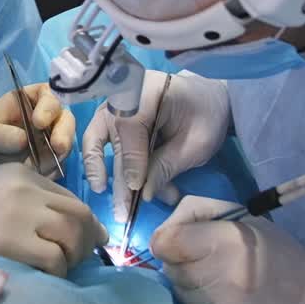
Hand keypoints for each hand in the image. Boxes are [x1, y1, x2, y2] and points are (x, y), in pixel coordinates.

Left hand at [0, 84, 75, 176]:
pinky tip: (38, 175)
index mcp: (25, 101)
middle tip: (58, 147)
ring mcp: (46, 139)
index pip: (47, 94)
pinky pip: (57, 164)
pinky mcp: (47, 160)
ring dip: (58, 155)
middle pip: (64, 119)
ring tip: (39, 167)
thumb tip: (23, 140)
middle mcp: (41, 117)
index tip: (39, 123)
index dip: (48, 106)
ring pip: (65, 142)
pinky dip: (52, 170)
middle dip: (64, 132)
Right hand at [0, 163, 107, 276]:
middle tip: (85, 260)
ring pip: (72, 234)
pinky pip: (54, 258)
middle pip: (78, 214)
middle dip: (88, 239)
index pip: (68, 197)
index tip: (86, 241)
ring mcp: (19, 211)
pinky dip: (58, 271)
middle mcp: (25, 187)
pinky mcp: (10, 238)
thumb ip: (20, 200)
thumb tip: (54, 229)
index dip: (83, 222)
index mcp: (20, 173)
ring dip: (75, 256)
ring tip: (64, 271)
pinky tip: (47, 278)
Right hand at [82, 72, 230, 223]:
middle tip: (124, 213)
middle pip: (114, 140)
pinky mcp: (110, 119)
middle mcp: (122, 94)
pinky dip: (98, 164)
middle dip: (120, 180)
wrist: (208, 99)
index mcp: (147, 90)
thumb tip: (143, 193)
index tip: (138, 190)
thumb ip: (168, 164)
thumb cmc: (206, 116)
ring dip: (101, 173)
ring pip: (95, 140)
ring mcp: (113, 106)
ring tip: (113, 203)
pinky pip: (96, 141)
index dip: (134, 161)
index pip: (131, 126)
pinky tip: (104, 185)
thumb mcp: (197, 143)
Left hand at [148, 196, 304, 303]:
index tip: (178, 239)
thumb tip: (167, 225)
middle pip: (170, 266)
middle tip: (202, 257)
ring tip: (214, 276)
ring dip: (186, 281)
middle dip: (178, 259)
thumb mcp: (244, 219)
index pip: (168, 242)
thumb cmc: (277, 253)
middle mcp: (219, 276)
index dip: (167, 238)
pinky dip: (198, 302)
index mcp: (228, 242)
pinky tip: (221, 296)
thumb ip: (200, 213)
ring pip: (178, 290)